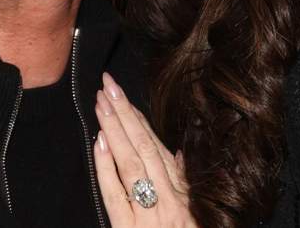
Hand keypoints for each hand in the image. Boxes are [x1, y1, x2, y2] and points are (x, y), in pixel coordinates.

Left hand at [94, 72, 194, 226]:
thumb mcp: (200, 214)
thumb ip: (186, 183)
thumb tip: (175, 153)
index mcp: (185, 193)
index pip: (157, 147)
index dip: (137, 118)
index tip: (121, 94)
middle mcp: (169, 200)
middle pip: (142, 148)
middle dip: (123, 114)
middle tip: (106, 85)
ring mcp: (149, 216)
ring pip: (130, 164)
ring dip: (114, 131)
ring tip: (101, 104)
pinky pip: (116, 195)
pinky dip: (106, 167)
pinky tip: (99, 143)